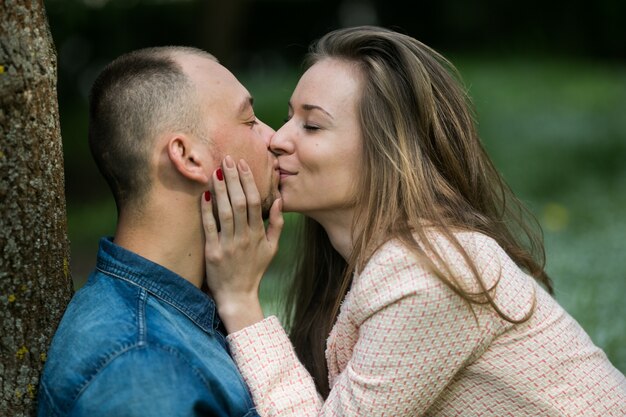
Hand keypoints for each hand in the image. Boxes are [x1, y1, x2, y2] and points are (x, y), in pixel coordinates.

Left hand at [201, 155, 282, 333]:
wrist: (238, 296)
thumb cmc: (255, 269)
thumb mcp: (272, 248)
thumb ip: (276, 224)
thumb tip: (278, 200)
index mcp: (258, 234)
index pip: (254, 201)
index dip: (248, 181)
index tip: (242, 164)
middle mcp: (244, 237)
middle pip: (239, 202)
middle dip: (233, 179)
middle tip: (227, 159)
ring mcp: (228, 245)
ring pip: (225, 212)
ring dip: (221, 190)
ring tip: (216, 171)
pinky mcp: (213, 253)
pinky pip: (210, 228)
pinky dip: (207, 210)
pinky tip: (204, 194)